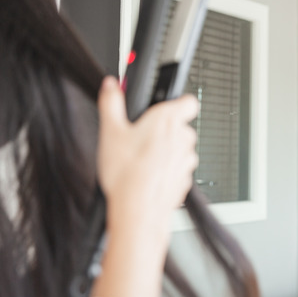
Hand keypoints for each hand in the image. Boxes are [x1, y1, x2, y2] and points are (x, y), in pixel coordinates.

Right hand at [97, 76, 198, 223]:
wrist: (138, 211)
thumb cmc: (127, 173)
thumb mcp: (110, 131)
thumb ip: (112, 102)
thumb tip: (111, 86)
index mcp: (168, 119)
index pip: (188, 100)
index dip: (176, 101)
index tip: (161, 107)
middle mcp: (184, 138)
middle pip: (180, 126)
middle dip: (164, 130)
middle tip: (140, 137)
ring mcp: (186, 160)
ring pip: (179, 149)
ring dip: (165, 151)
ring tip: (141, 159)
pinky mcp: (185, 180)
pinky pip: (177, 169)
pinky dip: (165, 170)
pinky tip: (146, 175)